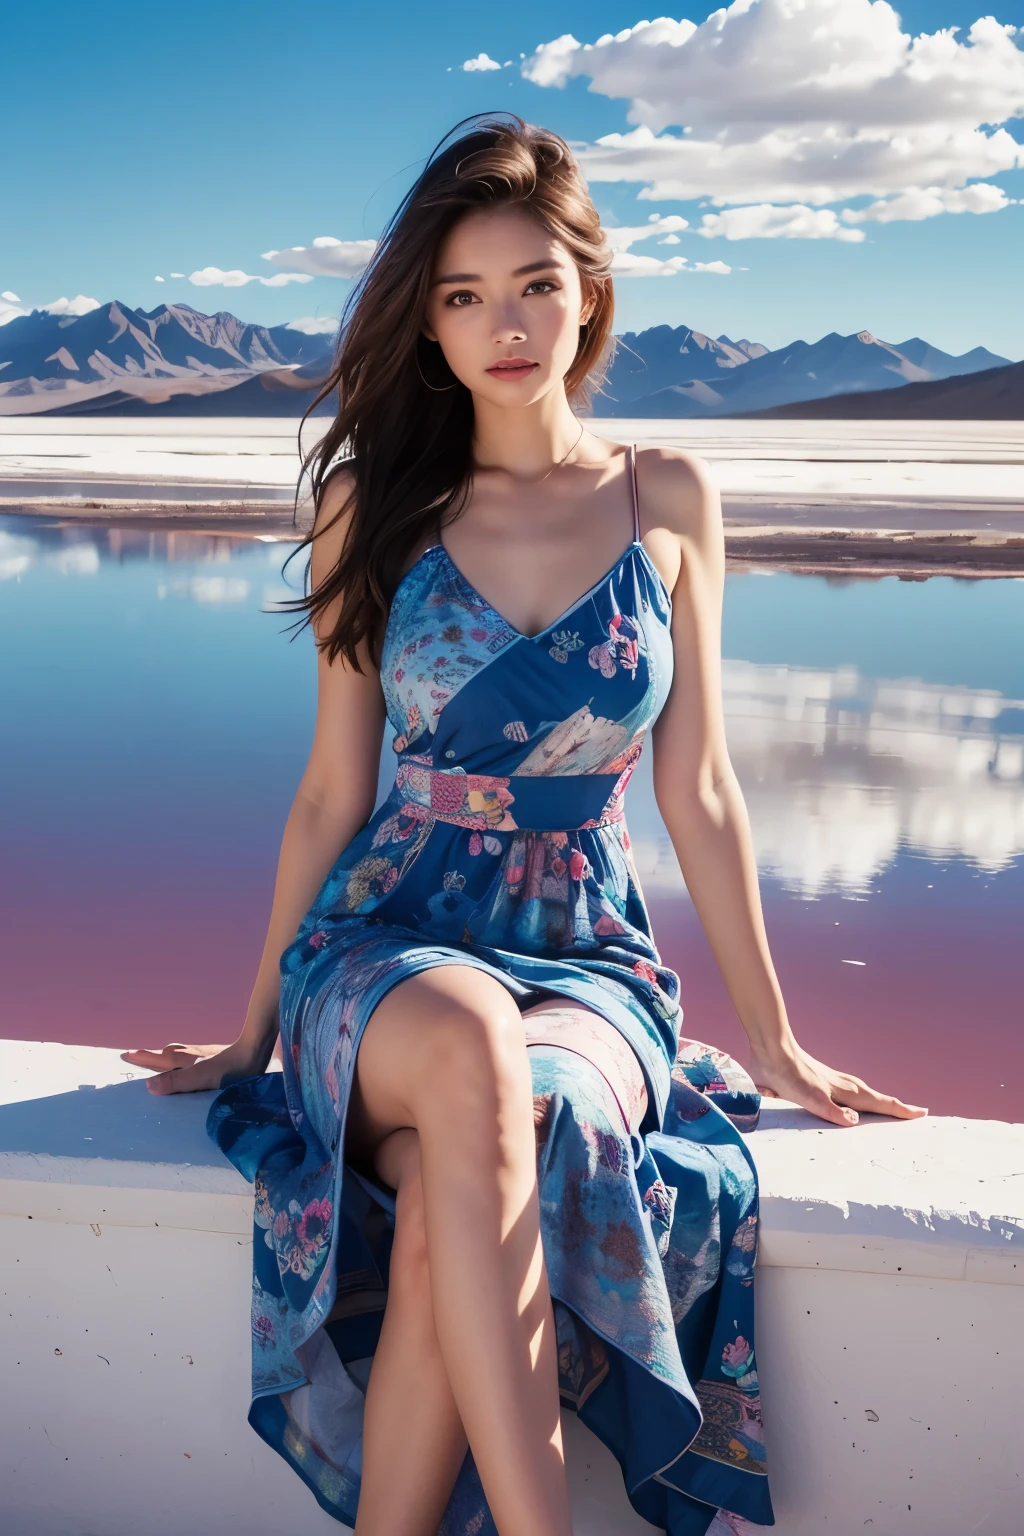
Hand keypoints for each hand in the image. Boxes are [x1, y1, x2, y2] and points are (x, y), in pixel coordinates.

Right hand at [120, 1037, 276, 1096]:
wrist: (257, 1051)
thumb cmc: (231, 1068)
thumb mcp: (202, 1078)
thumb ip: (177, 1083)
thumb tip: (148, 1086)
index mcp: (185, 1061)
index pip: (159, 1060)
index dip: (143, 1058)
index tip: (126, 1054)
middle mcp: (192, 1055)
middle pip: (167, 1054)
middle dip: (152, 1057)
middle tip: (136, 1056)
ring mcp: (206, 1055)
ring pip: (181, 1054)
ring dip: (167, 1057)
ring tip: (160, 1059)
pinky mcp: (218, 1057)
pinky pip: (193, 1057)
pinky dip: (184, 1060)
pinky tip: (193, 1064)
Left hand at [749, 1040, 927, 1127]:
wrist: (773, 1048)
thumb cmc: (790, 1075)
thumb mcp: (810, 1098)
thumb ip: (831, 1112)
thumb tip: (855, 1122)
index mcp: (845, 1092)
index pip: (880, 1103)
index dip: (900, 1110)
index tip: (922, 1113)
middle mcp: (843, 1085)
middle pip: (876, 1098)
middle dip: (895, 1107)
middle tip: (915, 1113)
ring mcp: (832, 1081)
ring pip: (862, 1093)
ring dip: (878, 1102)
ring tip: (889, 1108)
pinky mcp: (819, 1080)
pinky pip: (848, 1092)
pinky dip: (859, 1098)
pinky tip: (850, 1101)